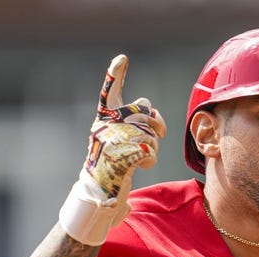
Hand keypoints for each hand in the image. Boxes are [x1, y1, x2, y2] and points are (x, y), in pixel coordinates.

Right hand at [58, 54, 166, 245]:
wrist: (98, 195)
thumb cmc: (112, 167)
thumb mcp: (119, 141)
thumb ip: (132, 121)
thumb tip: (149, 105)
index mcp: (103, 120)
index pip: (109, 94)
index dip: (115, 76)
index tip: (122, 59)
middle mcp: (104, 128)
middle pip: (142, 112)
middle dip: (157, 123)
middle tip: (160, 134)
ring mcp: (111, 143)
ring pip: (148, 133)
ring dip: (153, 146)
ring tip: (144, 156)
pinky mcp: (120, 159)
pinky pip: (148, 150)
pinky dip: (150, 159)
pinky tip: (143, 165)